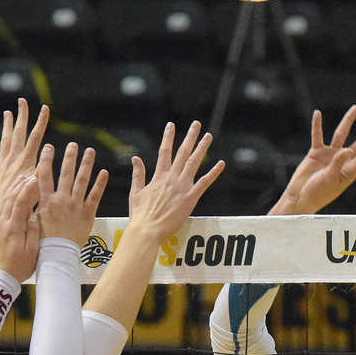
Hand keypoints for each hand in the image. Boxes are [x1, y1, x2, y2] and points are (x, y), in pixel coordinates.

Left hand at [0, 98, 49, 219]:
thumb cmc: (21, 204)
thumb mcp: (37, 188)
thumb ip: (42, 172)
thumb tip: (48, 155)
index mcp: (26, 161)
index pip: (35, 137)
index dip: (41, 122)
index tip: (45, 108)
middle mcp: (14, 159)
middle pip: (19, 133)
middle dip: (22, 116)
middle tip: (22, 101)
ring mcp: (3, 164)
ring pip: (5, 139)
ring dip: (7, 125)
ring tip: (7, 113)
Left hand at [0, 175, 41, 282]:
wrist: (0, 278)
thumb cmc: (18, 267)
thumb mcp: (31, 251)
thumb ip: (33, 231)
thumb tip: (36, 216)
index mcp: (13, 228)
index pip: (21, 202)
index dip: (28, 189)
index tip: (36, 178)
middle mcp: (2, 223)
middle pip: (11, 197)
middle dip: (21, 184)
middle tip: (30, 173)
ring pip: (5, 201)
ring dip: (14, 188)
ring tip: (22, 178)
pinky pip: (2, 208)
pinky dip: (9, 197)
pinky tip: (15, 194)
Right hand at [37, 142, 107, 246]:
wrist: (57, 255)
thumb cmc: (43, 242)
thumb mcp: (32, 220)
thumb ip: (33, 205)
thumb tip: (28, 192)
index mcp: (46, 201)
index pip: (44, 175)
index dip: (46, 160)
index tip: (48, 147)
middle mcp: (61, 200)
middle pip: (66, 173)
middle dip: (69, 157)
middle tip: (73, 145)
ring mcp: (75, 206)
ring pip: (82, 180)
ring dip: (86, 164)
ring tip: (89, 151)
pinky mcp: (88, 214)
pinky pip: (95, 196)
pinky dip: (100, 183)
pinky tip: (104, 172)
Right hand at [128, 121, 224, 242]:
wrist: (147, 230)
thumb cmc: (140, 215)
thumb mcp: (135, 192)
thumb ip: (138, 174)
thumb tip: (135, 158)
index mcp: (159, 176)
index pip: (165, 151)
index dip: (168, 137)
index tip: (171, 125)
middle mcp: (172, 178)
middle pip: (183, 153)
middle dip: (190, 137)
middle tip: (196, 124)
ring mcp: (182, 187)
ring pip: (194, 163)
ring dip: (202, 148)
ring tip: (208, 136)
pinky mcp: (190, 198)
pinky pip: (204, 183)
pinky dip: (213, 173)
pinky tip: (220, 163)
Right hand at [269, 105, 355, 215]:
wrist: (299, 197)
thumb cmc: (317, 193)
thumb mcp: (330, 180)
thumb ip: (338, 164)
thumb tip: (348, 149)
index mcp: (349, 171)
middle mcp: (342, 161)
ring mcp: (329, 156)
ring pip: (341, 134)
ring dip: (348, 121)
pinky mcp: (316, 153)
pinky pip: (317, 136)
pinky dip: (317, 126)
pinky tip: (317, 114)